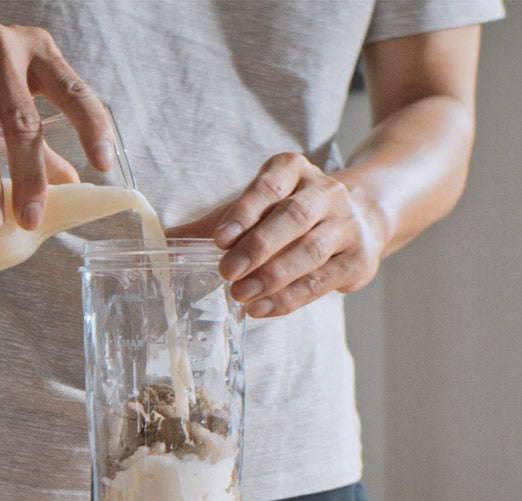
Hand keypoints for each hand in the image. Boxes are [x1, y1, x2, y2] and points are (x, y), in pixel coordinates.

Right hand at [0, 21, 114, 228]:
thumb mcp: (9, 98)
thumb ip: (40, 140)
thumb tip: (71, 185)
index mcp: (36, 52)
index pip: (72, 91)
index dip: (91, 127)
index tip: (103, 165)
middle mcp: (1, 47)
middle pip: (22, 120)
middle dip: (29, 176)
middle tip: (31, 219)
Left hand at [167, 153, 385, 317]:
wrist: (361, 218)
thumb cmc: (289, 215)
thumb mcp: (253, 208)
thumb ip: (212, 225)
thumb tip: (160, 243)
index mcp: (294, 170)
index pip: (270, 185)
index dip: (244, 210)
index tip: (219, 238)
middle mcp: (326, 192)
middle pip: (293, 218)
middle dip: (258, 247)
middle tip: (226, 272)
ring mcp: (346, 225)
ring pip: (310, 252)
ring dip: (272, 277)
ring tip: (241, 295)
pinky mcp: (357, 259)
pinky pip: (321, 282)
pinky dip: (289, 298)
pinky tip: (262, 308)